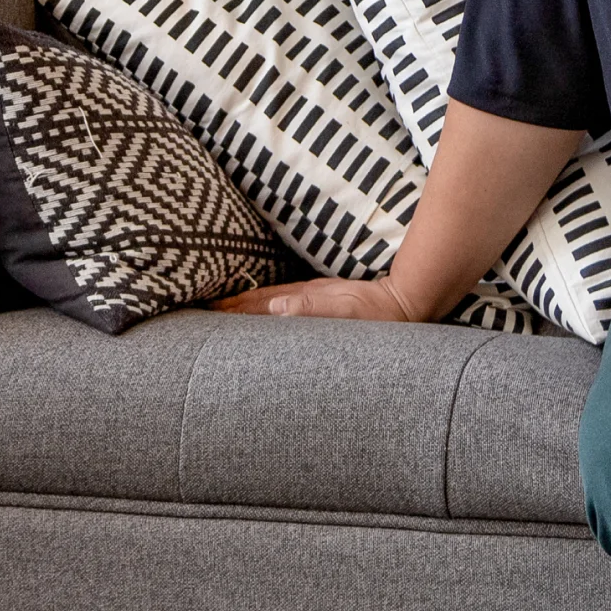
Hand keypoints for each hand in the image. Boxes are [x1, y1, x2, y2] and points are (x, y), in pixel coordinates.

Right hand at [213, 277, 421, 320]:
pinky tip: (263, 309)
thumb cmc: (378, 312)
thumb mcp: (346, 312)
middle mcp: (304, 297)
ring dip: (243, 305)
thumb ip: (312, 308)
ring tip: (221, 310)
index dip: (232, 309)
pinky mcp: (322, 301)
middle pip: (257, 300)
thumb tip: (276, 306)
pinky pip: (282, 303)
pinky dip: (263, 305)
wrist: (407, 299)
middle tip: (202, 311)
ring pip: (269, 300)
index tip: (206, 312)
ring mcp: (312, 298)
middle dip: (229, 306)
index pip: (258, 305)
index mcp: (303, 300)